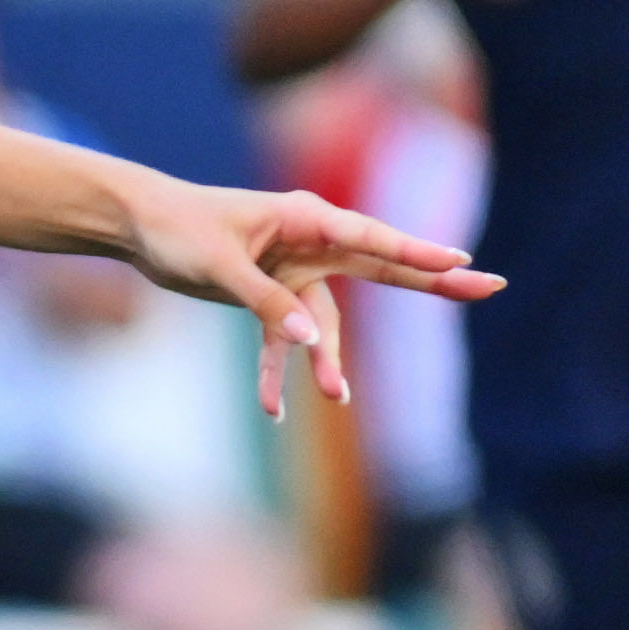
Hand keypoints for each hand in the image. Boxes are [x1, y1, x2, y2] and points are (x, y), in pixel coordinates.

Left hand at [106, 181, 497, 419]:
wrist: (138, 227)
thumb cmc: (179, 230)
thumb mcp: (220, 266)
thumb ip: (265, 302)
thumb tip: (309, 341)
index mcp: (306, 220)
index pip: (373, 238)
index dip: (417, 253)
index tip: (460, 263)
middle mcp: (310, 243)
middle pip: (381, 267)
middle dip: (431, 281)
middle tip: (490, 286)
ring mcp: (293, 270)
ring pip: (328, 321)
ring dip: (329, 362)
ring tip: (337, 398)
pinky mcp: (269, 295)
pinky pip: (284, 338)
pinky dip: (279, 372)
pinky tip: (274, 410)